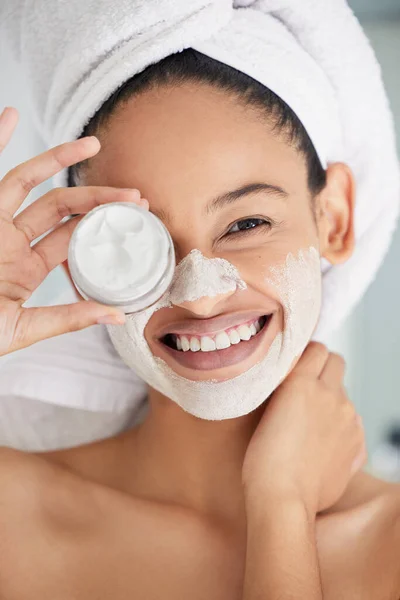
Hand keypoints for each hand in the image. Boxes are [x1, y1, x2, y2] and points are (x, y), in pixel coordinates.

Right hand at [0, 106, 146, 355]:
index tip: (136, 212)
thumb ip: (68, 319)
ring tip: (92, 143)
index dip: (103, 222)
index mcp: (28, 269)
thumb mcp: (25, 328)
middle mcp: (11, 242)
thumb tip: (117, 314)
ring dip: (58, 159)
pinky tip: (10, 116)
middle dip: (96, 197)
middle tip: (133, 194)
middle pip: (59, 207)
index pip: (73, 236)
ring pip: (26, 182)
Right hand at [242, 341, 366, 514]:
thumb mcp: (267, 411)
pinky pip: (353, 421)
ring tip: (311, 425)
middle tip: (308, 387)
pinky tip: (323, 444)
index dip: (308, 354)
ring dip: (332, 400)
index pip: (317, 348)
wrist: (283, 498)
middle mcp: (331, 395)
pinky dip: (341, 426)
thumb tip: (299, 380)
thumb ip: (288, 390)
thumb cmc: (263, 459)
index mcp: (303, 383)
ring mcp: (349, 419)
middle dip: (325, 369)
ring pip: (345, 393)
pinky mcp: (358, 442)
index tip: (299, 363)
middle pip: (337, 362)